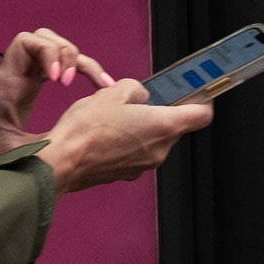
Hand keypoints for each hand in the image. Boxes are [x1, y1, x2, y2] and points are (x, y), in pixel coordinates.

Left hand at [0, 29, 104, 165]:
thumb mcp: (13, 157)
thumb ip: (42, 148)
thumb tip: (71, 147)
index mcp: (4, 85)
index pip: (26, 43)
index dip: (49, 53)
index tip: (59, 81)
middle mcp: (14, 76)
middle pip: (45, 39)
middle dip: (67, 55)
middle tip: (71, 83)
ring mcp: (23, 80)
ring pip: (56, 48)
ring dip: (80, 62)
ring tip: (97, 86)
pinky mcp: (31, 89)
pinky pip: (60, 66)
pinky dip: (82, 72)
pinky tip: (99, 87)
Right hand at [36, 79, 212, 194]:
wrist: (60, 163)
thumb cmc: (85, 130)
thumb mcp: (113, 92)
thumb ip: (136, 89)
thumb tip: (141, 97)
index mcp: (164, 126)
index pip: (203, 114)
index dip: (203, 100)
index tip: (199, 91)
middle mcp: (160, 149)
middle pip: (175, 126)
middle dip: (162, 112)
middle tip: (142, 101)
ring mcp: (144, 165)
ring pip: (153, 139)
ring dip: (142, 127)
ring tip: (116, 117)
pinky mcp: (126, 173)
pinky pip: (136, 152)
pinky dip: (129, 142)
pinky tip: (107, 134)